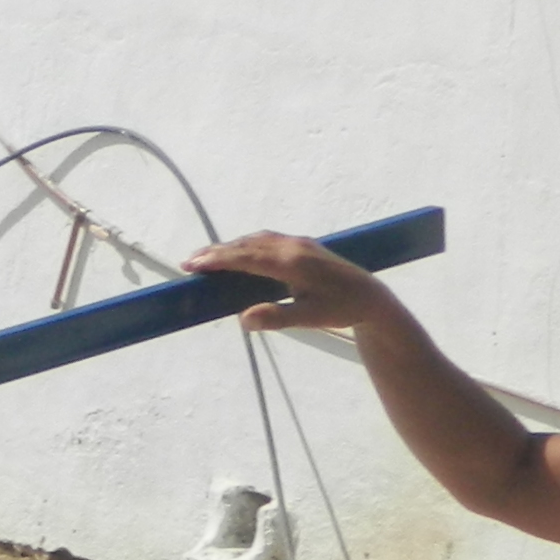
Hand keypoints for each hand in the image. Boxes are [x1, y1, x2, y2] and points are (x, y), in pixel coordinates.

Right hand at [188, 232, 400, 334]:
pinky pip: (266, 240)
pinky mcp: (302, 246)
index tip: (193, 264)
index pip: (247, 257)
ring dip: (230, 247)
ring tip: (206, 259)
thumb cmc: (341, 310)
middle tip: (188, 262)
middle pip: (247, 244)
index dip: (218, 260)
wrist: (371, 297)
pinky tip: (237, 255)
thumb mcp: (309, 318)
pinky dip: (246, 246)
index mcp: (292, 263)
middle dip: (216, 252)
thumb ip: (276, 317)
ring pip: (256, 240)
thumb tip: (242, 319)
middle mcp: (293, 247)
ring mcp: (298, 243)